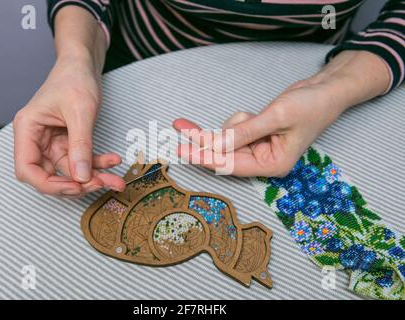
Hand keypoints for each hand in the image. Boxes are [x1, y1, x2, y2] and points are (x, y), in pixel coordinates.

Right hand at [13, 56, 124, 196]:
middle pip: (50, 174)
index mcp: (28, 129)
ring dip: (93, 176)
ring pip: (70, 170)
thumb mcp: (80, 112)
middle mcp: (36, 139)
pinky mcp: (68, 142)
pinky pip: (82, 160)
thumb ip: (80, 145)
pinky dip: (98, 164)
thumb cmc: (74, 79)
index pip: (27, 169)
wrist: (84, 65)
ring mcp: (52, 142)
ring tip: (116, 179)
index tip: (74, 187)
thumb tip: (81, 177)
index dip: (48, 184)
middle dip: (77, 183)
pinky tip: (113, 161)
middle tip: (101, 184)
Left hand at [174, 50, 389, 177]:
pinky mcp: (256, 136)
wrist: (326, 90)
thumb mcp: (276, 117)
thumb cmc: (310, 106)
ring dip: (232, 124)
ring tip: (258, 114)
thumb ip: (243, 133)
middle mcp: (264, 161)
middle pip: (223, 153)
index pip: (230, 165)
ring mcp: (259, 149)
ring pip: (228, 139)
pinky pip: (235, 129)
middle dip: (204, 138)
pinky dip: (238, 120)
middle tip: (178, 125)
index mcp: (272, 165)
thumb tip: (214, 145)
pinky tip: (256, 113)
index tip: (181, 150)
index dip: (204, 157)